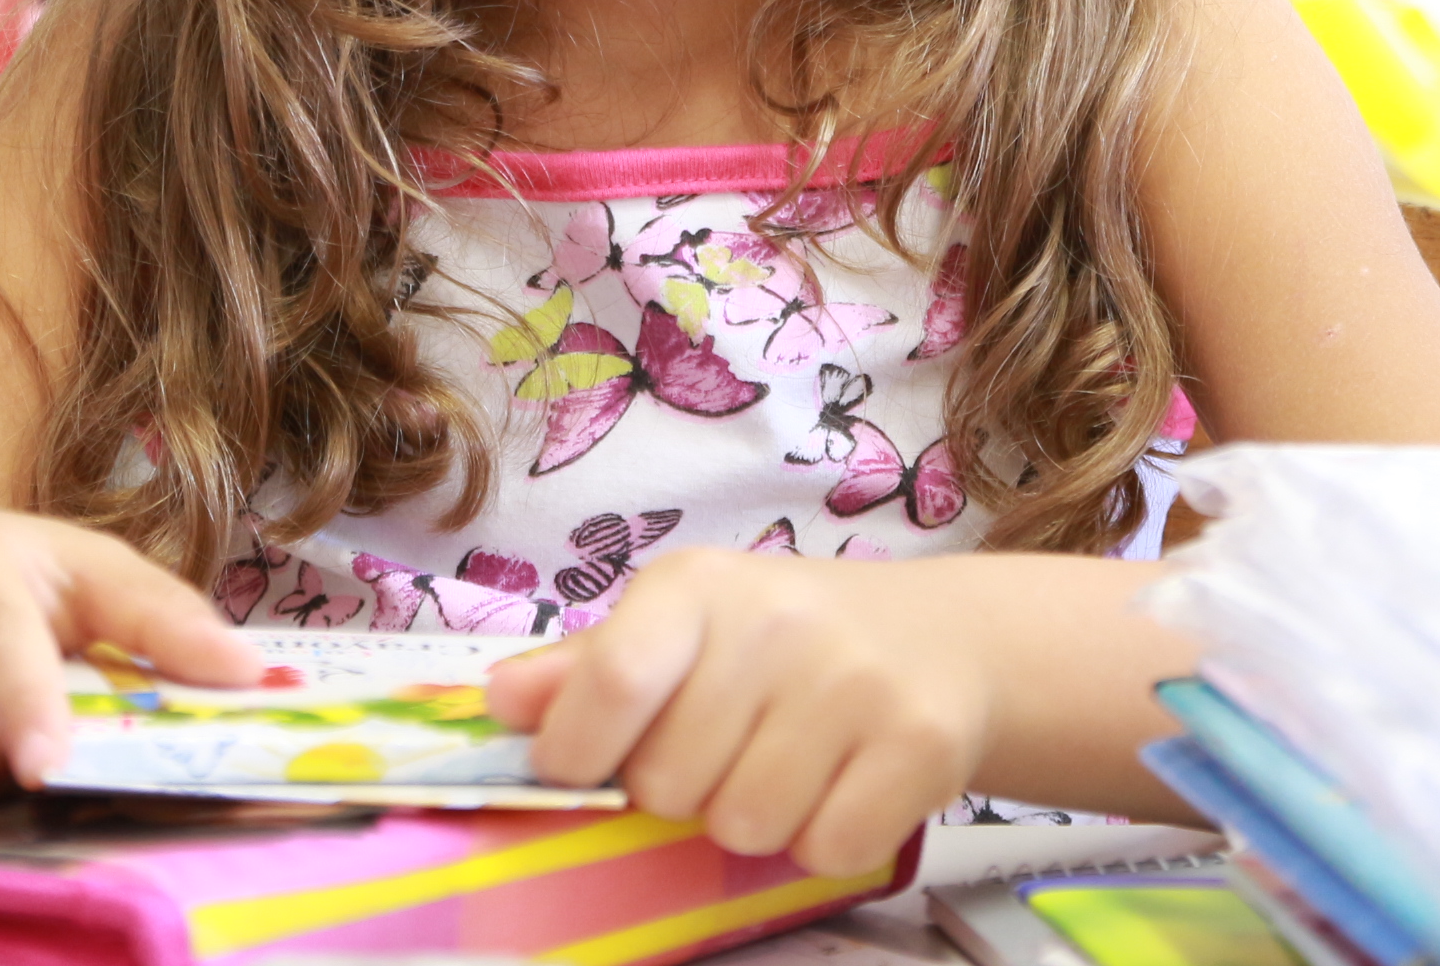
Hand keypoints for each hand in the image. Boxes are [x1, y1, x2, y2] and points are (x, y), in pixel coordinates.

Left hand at [486, 548, 993, 876]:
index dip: (577, 752)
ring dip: (754, 819)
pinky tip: (840, 786)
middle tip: (726, 748)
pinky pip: (827, 851)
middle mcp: (779, 623)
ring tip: (786, 764)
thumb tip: (498, 702)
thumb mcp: (681, 629)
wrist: (941, 638)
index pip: (613, 680)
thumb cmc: (783, 642)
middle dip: (683, 790)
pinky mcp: (922, 743)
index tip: (582, 769)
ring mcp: (856, 682)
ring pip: (745, 827)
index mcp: (698, 587)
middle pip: (669, 784)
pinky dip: (825, 841)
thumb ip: (587, 670)